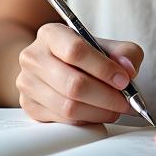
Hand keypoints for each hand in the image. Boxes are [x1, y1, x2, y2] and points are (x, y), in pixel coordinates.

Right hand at [17, 22, 143, 124]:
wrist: (51, 64)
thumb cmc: (83, 55)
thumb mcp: (106, 45)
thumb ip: (124, 53)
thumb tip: (128, 69)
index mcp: (51, 34)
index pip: (76, 51)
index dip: (103, 68)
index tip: (124, 80)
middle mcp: (33, 57)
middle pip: (73, 84)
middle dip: (106, 96)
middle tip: (125, 102)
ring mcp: (28, 83)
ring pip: (68, 106)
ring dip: (99, 112)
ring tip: (115, 109)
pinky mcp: (29, 106)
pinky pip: (63, 121)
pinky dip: (87, 120)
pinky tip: (98, 113)